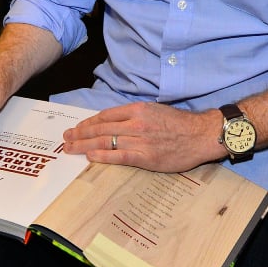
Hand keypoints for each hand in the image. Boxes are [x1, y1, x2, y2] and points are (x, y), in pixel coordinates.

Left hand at [62, 101, 224, 172]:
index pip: (105, 115)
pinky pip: (119, 156)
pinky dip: (102, 156)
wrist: (201, 135)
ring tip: (71, 148)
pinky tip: (90, 156)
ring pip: (105, 141)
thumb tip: (114, 123)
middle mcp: (136, 122)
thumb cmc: (180, 124)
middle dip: (80, 134)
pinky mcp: (146, 156)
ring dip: (84, 145)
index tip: (77, 128)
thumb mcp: (155, 111)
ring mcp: (141, 140)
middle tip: (66, 139)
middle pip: (101, 128)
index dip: (88, 123)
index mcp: (138, 109)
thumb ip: (135, 116)